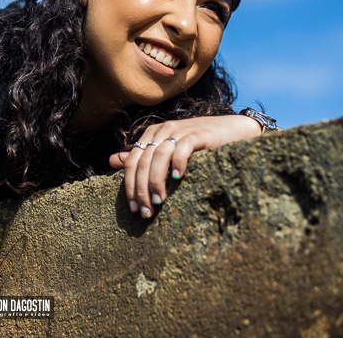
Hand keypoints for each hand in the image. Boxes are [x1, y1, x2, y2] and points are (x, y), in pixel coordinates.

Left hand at [108, 114, 262, 217]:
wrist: (231, 130)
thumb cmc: (197, 143)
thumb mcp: (166, 148)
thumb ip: (141, 155)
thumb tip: (111, 161)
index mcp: (151, 134)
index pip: (132, 162)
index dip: (130, 186)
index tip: (133, 209)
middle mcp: (162, 130)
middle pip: (143, 162)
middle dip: (141, 189)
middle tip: (145, 212)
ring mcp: (179, 131)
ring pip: (158, 157)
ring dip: (156, 181)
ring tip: (158, 202)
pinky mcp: (197, 134)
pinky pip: (182, 148)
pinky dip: (177, 163)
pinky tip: (177, 178)